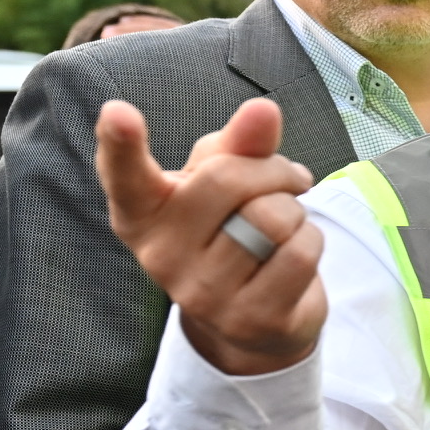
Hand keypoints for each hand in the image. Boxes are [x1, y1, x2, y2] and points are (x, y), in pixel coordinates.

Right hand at [97, 95, 325, 377]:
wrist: (250, 318)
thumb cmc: (229, 229)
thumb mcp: (225, 179)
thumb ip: (239, 143)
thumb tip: (264, 110)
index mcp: (142, 212)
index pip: (126, 176)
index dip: (120, 143)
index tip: (118, 113)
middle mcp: (160, 255)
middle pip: (227, 179)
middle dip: (272, 170)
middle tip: (285, 182)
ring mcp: (202, 294)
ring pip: (272, 217)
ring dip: (294, 210)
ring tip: (282, 226)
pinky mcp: (249, 318)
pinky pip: (300, 252)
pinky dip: (312, 240)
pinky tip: (293, 253)